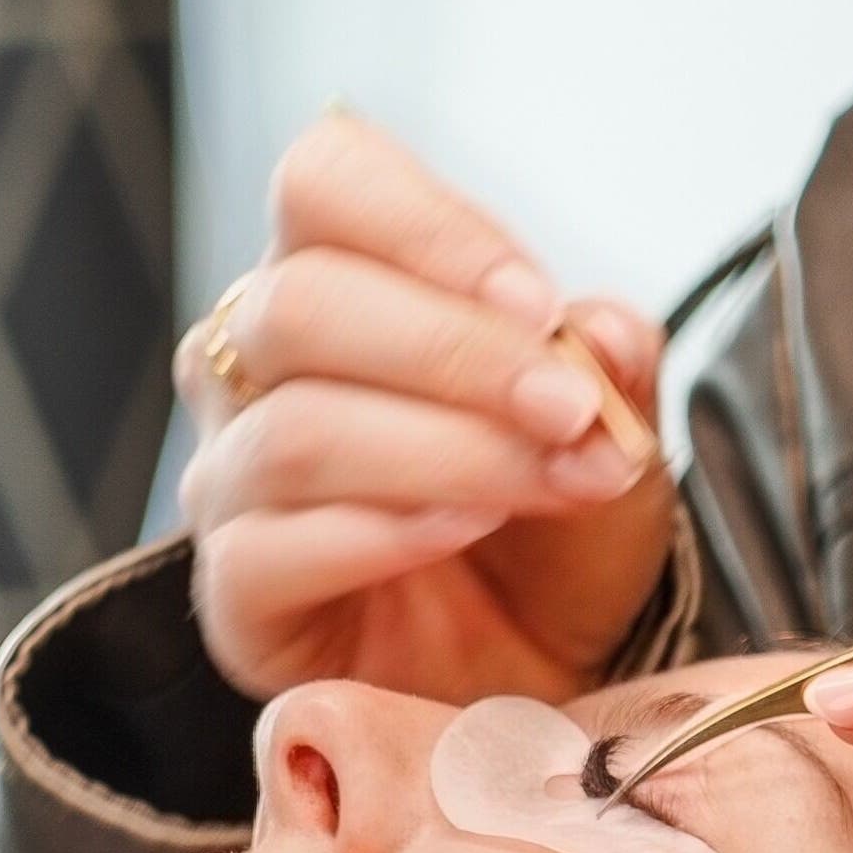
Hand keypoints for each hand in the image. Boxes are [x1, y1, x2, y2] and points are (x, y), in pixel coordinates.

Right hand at [174, 113, 674, 703]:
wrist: (551, 671)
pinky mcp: (233, 596)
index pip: (326, 181)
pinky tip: (466, 533)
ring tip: (552, 479)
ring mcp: (233, 480)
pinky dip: (384, 534)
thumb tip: (601, 327)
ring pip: (298, 431)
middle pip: (301, 304)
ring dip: (450, 452)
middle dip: (458, 355)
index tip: (537, 302)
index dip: (427, 225)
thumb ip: (613, 368)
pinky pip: (270, 548)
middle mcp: (257, 365)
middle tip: (571, 411)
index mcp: (340, 278)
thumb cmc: (559, 533)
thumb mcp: (619, 435)